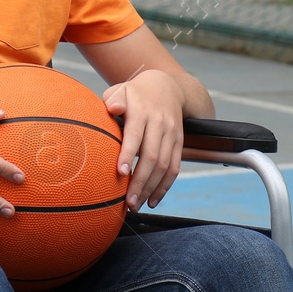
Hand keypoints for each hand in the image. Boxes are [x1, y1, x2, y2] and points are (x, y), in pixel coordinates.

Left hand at [103, 69, 184, 211]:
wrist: (168, 87)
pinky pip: (175, 168)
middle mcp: (160, 124)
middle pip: (152, 156)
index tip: (121, 172)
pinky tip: (153, 201)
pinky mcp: (179, 143)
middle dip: (140, 181)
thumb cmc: (135, 93)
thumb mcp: (122, 89)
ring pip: (165, 166)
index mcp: (143, 111)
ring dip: (151, 188)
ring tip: (137, 205)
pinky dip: (165, 187)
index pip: (136, 134)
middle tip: (128, 201)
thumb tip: (113, 108)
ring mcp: (172, 135)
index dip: (129, 153)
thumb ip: (114, 98)